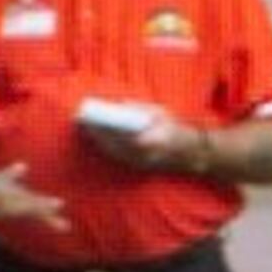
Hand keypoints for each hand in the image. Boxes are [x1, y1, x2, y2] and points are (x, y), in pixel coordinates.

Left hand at [83, 109, 200, 176]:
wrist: (189, 154)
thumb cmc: (175, 129)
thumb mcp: (160, 113)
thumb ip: (140, 108)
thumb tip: (120, 103)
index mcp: (144, 140)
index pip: (115, 133)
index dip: (99, 126)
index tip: (88, 117)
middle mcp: (139, 156)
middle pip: (110, 144)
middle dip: (95, 133)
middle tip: (82, 121)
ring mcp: (138, 164)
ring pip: (111, 153)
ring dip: (99, 141)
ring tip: (88, 129)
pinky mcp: (137, 168)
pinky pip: (117, 157)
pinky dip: (107, 148)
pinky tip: (100, 140)